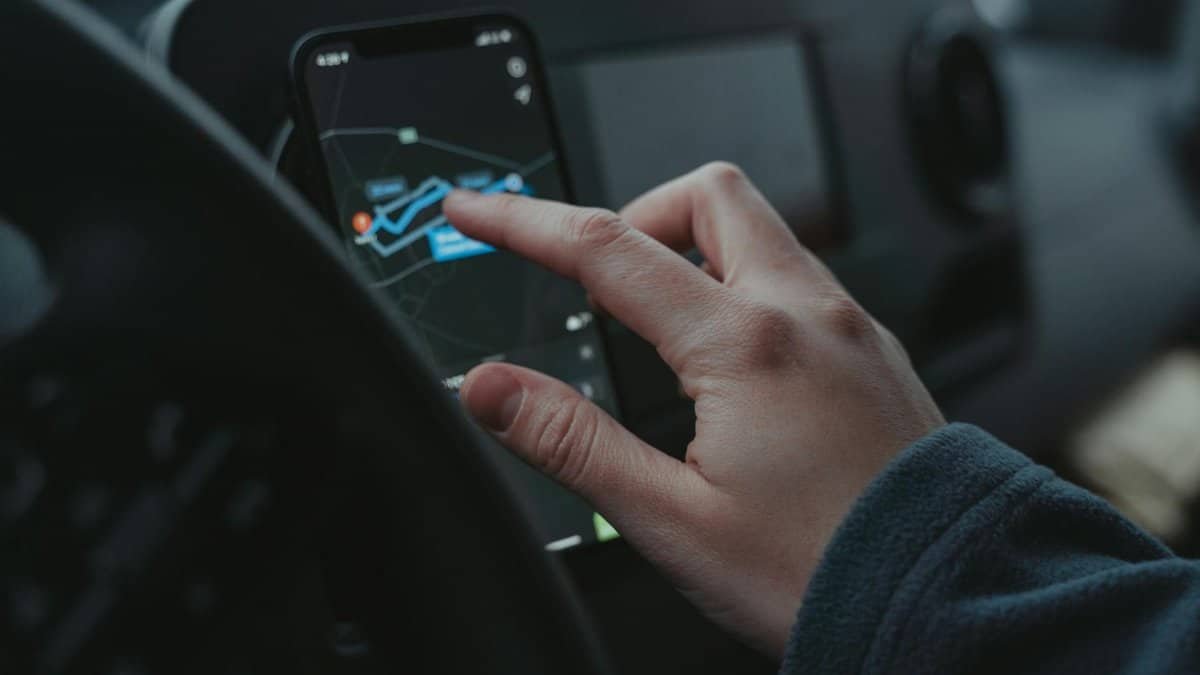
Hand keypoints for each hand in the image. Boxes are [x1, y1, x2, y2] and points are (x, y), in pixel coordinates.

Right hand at [443, 163, 943, 658]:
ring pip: (761, 231)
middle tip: (596, 278)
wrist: (947, 603)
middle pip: (708, 194)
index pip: (609, 250)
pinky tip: (731, 363)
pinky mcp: (875, 353)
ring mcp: (852, 327)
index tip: (477, 210)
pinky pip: (799, 279)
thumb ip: (570, 442)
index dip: (525, 222)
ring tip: (657, 327)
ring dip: (694, 249)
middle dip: (636, 213)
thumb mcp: (671, 520)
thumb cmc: (820, 573)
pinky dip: (745, 286)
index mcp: (748, 347)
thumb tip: (491, 388)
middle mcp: (808, 315)